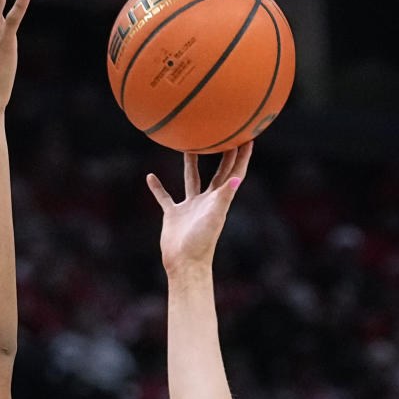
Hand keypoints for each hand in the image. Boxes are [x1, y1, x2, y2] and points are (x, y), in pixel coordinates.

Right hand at [147, 142, 252, 273]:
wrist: (184, 264)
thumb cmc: (201, 243)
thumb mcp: (214, 217)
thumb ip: (224, 197)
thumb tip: (236, 179)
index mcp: (219, 200)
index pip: (233, 174)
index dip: (242, 157)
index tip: (247, 137)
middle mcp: (206, 201)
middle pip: (216, 172)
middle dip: (221, 154)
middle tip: (223, 134)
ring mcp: (190, 208)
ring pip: (190, 179)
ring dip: (190, 164)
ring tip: (187, 145)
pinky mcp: (173, 215)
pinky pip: (165, 197)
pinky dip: (158, 188)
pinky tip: (150, 177)